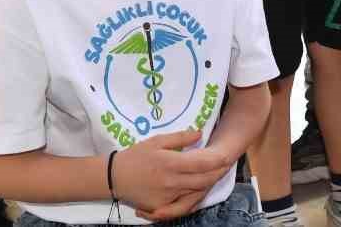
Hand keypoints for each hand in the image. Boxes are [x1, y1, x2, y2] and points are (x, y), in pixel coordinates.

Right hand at [113, 130, 233, 216]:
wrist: (115, 178)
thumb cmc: (136, 156)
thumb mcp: (156, 141)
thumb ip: (179, 138)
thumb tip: (199, 134)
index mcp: (170, 163)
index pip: (200, 163)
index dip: (216, 161)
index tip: (226, 156)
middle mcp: (171, 182)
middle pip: (203, 180)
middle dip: (217, 174)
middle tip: (226, 166)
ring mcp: (167, 196)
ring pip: (196, 193)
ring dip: (208, 185)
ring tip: (216, 176)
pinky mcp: (162, 207)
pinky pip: (184, 203)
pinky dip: (194, 196)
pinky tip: (200, 188)